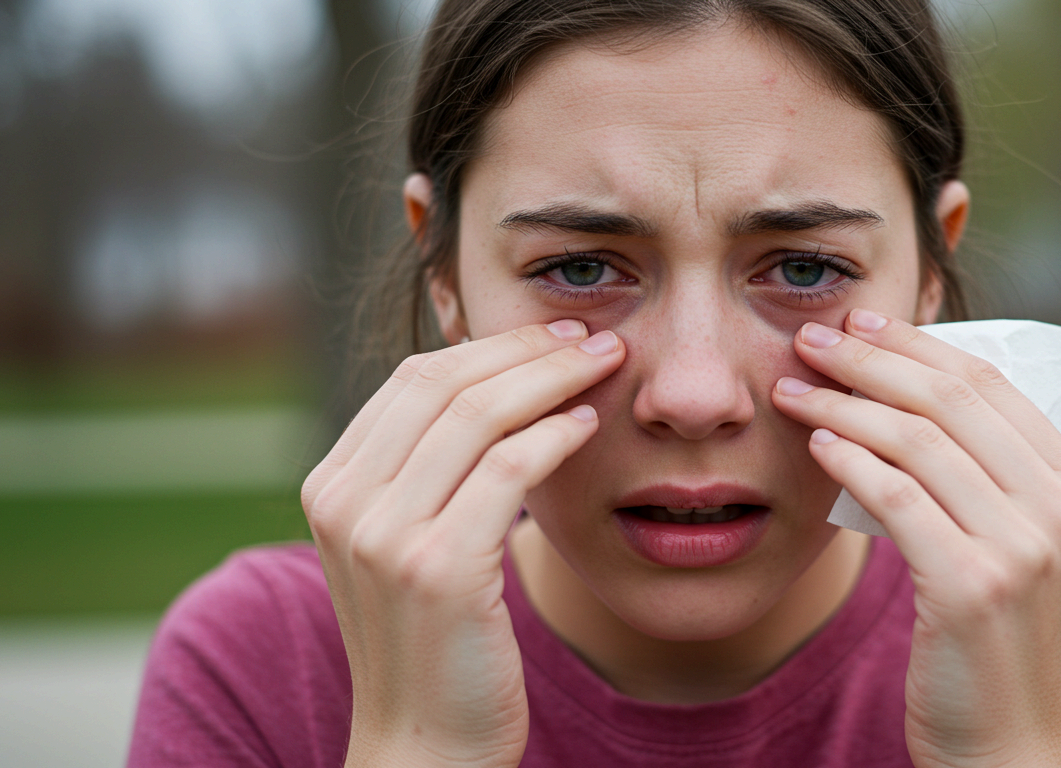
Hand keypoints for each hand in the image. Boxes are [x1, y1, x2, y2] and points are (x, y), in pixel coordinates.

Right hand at [300, 321, 624, 767]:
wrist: (425, 746)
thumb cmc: (434, 644)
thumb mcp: (408, 547)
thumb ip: (426, 474)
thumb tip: (498, 391)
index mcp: (333, 485)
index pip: (413, 380)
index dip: (490, 346)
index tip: (552, 334)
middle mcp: (346, 502)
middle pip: (444, 383)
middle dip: (527, 348)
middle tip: (591, 337)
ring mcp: (385, 535)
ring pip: (479, 415)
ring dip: (553, 378)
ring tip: (604, 365)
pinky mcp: (438, 568)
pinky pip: (507, 469)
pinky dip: (554, 435)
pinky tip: (587, 425)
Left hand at [772, 309, 1060, 767]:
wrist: (1012, 747)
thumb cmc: (996, 643)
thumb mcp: (1013, 548)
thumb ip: (985, 477)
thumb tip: (908, 397)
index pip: (993, 383)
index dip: (919, 345)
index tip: (862, 324)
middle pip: (953, 398)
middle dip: (871, 360)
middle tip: (811, 340)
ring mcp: (1024, 547)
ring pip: (918, 440)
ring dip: (844, 404)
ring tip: (792, 390)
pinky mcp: (973, 587)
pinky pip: (897, 497)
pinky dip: (850, 460)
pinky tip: (815, 446)